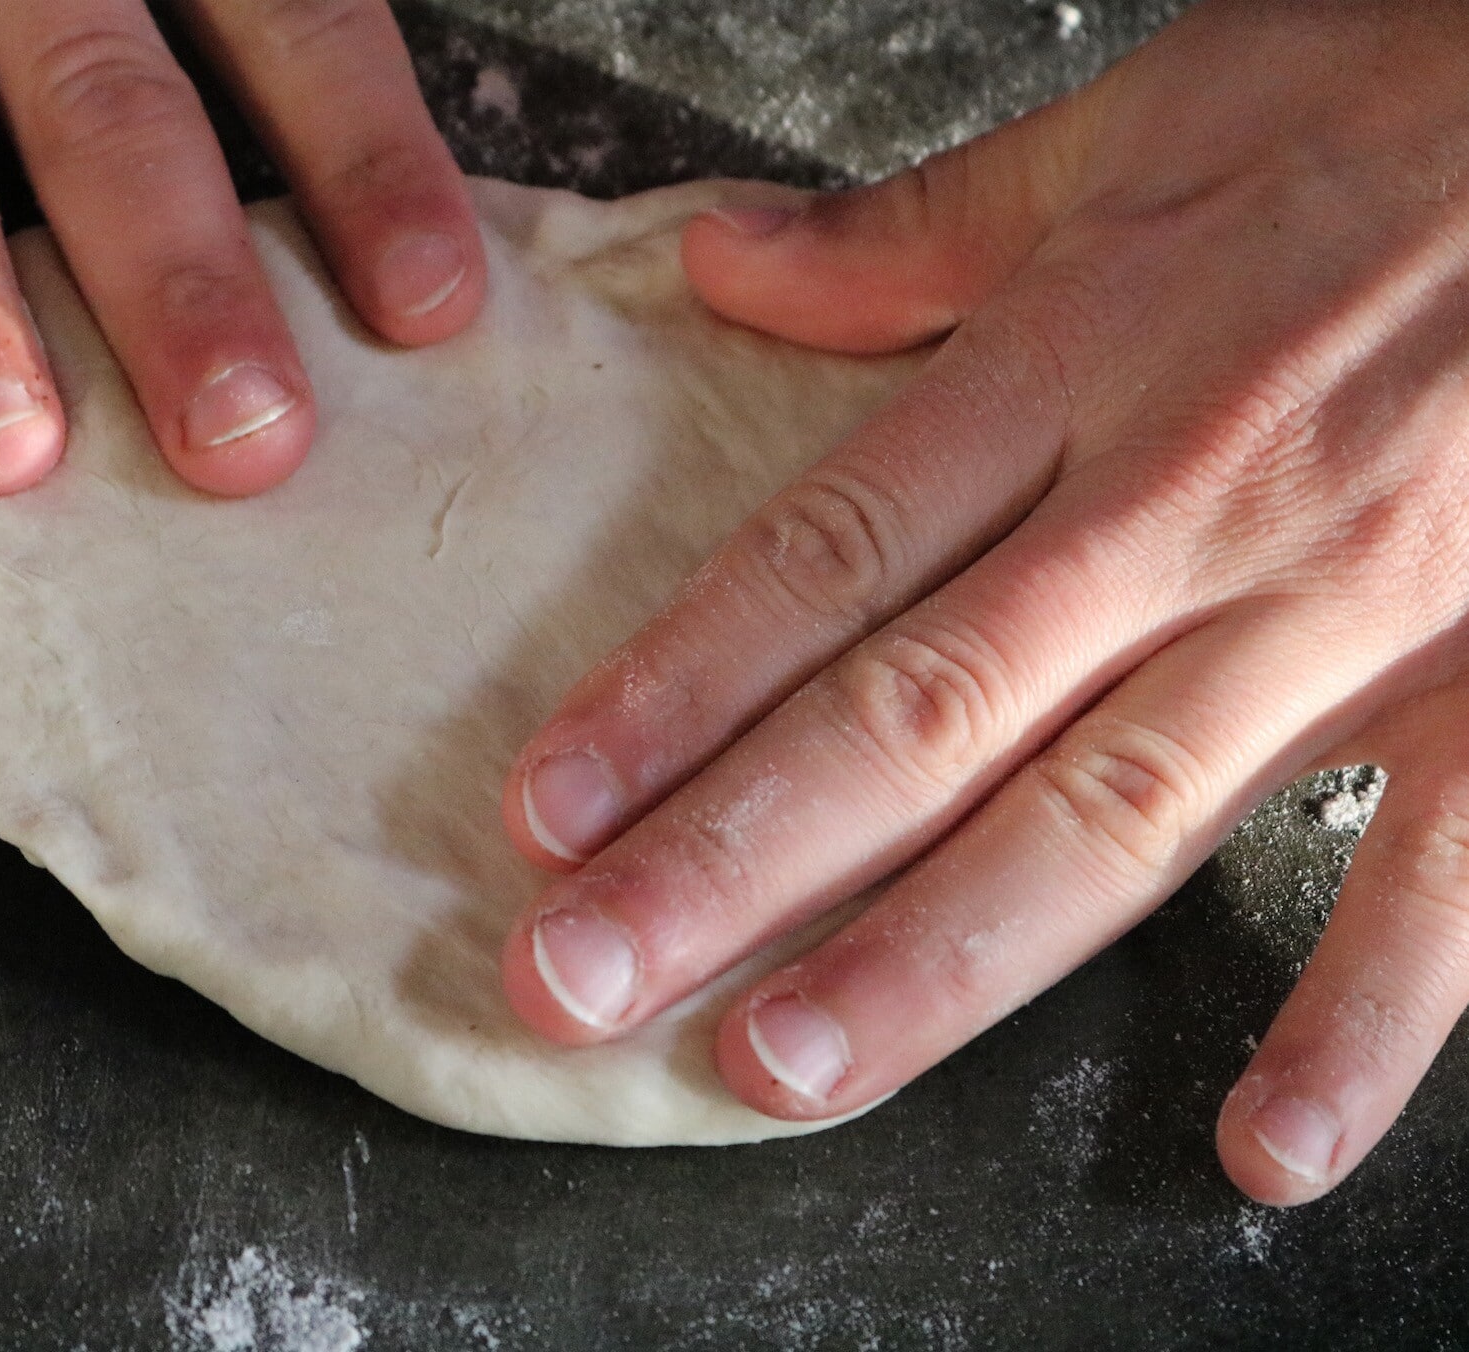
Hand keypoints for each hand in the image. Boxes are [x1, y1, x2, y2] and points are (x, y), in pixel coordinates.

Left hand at [498, 0, 1468, 1204]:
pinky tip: (1257, 1149)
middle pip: (915, 716)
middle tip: (580, 977)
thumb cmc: (1411, 105)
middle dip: (730, 862)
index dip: (671, 690)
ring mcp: (1346, 612)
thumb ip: (920, 225)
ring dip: (936, 959)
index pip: (827, 558)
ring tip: (784, 1066)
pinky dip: (1355, 1018)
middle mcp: (1185, 508)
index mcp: (1082, 362)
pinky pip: (1432, 879)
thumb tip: (720, 262)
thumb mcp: (1147, 119)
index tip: (547, 809)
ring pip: (1106, 818)